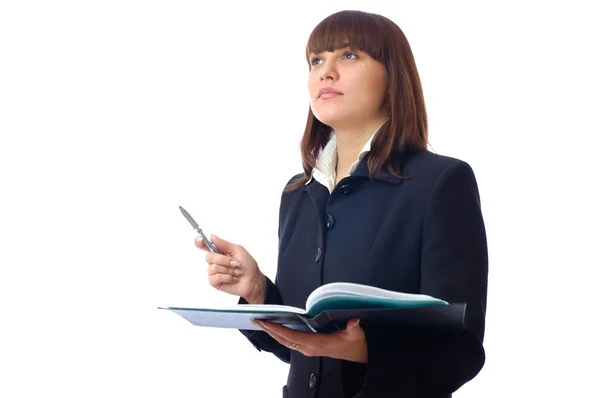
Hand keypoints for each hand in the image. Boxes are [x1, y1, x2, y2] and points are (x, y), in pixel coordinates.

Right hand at [195, 235, 265, 303]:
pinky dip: (227, 277)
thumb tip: (212, 236)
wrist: (253, 280)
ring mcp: (214, 272)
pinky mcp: (214, 282)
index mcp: (220, 251)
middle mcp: (215, 261)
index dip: (200, 242)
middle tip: (235, 263)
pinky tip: (233, 278)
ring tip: (236, 272)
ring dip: (228, 270)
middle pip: (209, 257)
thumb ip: (224, 244)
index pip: (205, 245)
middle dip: (224, 260)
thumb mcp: (238, 250)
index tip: (200, 240)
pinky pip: (215, 277)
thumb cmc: (248, 265)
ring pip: (212, 268)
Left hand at [253, 318, 367, 363]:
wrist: (359, 355)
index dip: (277, 329)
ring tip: (262, 323)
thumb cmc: (355, 344)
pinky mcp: (310, 346)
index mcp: (316, 343)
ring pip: (285, 340)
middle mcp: (309, 347)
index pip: (291, 336)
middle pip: (283, 339)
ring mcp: (308, 348)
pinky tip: (276, 327)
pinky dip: (280, 333)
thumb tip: (353, 321)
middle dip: (269, 330)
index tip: (266, 322)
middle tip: (256, 320)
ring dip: (273, 332)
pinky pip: (291, 340)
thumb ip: (353, 327)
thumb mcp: (356, 334)